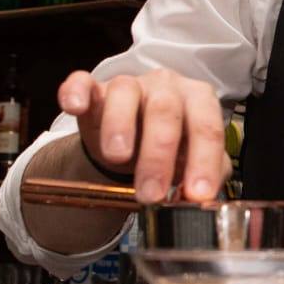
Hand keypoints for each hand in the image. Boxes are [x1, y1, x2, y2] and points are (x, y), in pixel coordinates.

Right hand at [56, 67, 228, 203]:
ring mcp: (130, 84)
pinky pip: (83, 82)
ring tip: (117, 157)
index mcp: (199, 101)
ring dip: (120, 126)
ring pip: (125, 92)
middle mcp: (167, 86)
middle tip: (151, 193)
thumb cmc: (171, 149)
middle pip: (165, 112)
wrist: (133, 143)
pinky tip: (76, 108)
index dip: (204, 162)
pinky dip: (77, 92)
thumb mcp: (192, 163)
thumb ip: (205, 177)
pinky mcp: (94, 89)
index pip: (207, 128)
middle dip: (158, 157)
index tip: (197, 194)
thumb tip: (201, 200)